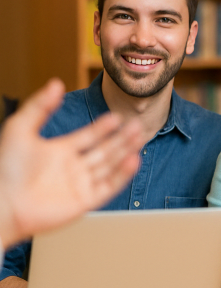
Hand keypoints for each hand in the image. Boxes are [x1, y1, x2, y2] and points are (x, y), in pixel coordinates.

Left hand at [0, 78, 143, 248]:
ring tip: (139, 137)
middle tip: (137, 125)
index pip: (89, 136)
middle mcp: (73, 168)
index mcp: (60, 151)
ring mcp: (80, 184)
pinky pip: (109, 186)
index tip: (116, 117)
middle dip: (122, 138)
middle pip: (105, 150)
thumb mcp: (19, 129)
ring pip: (110, 166)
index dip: (103, 127)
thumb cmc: (4, 169)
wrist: (2, 204)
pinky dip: (122, 174)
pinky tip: (132, 160)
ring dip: (126, 152)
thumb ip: (40, 105)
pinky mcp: (85, 201)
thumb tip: (56, 83)